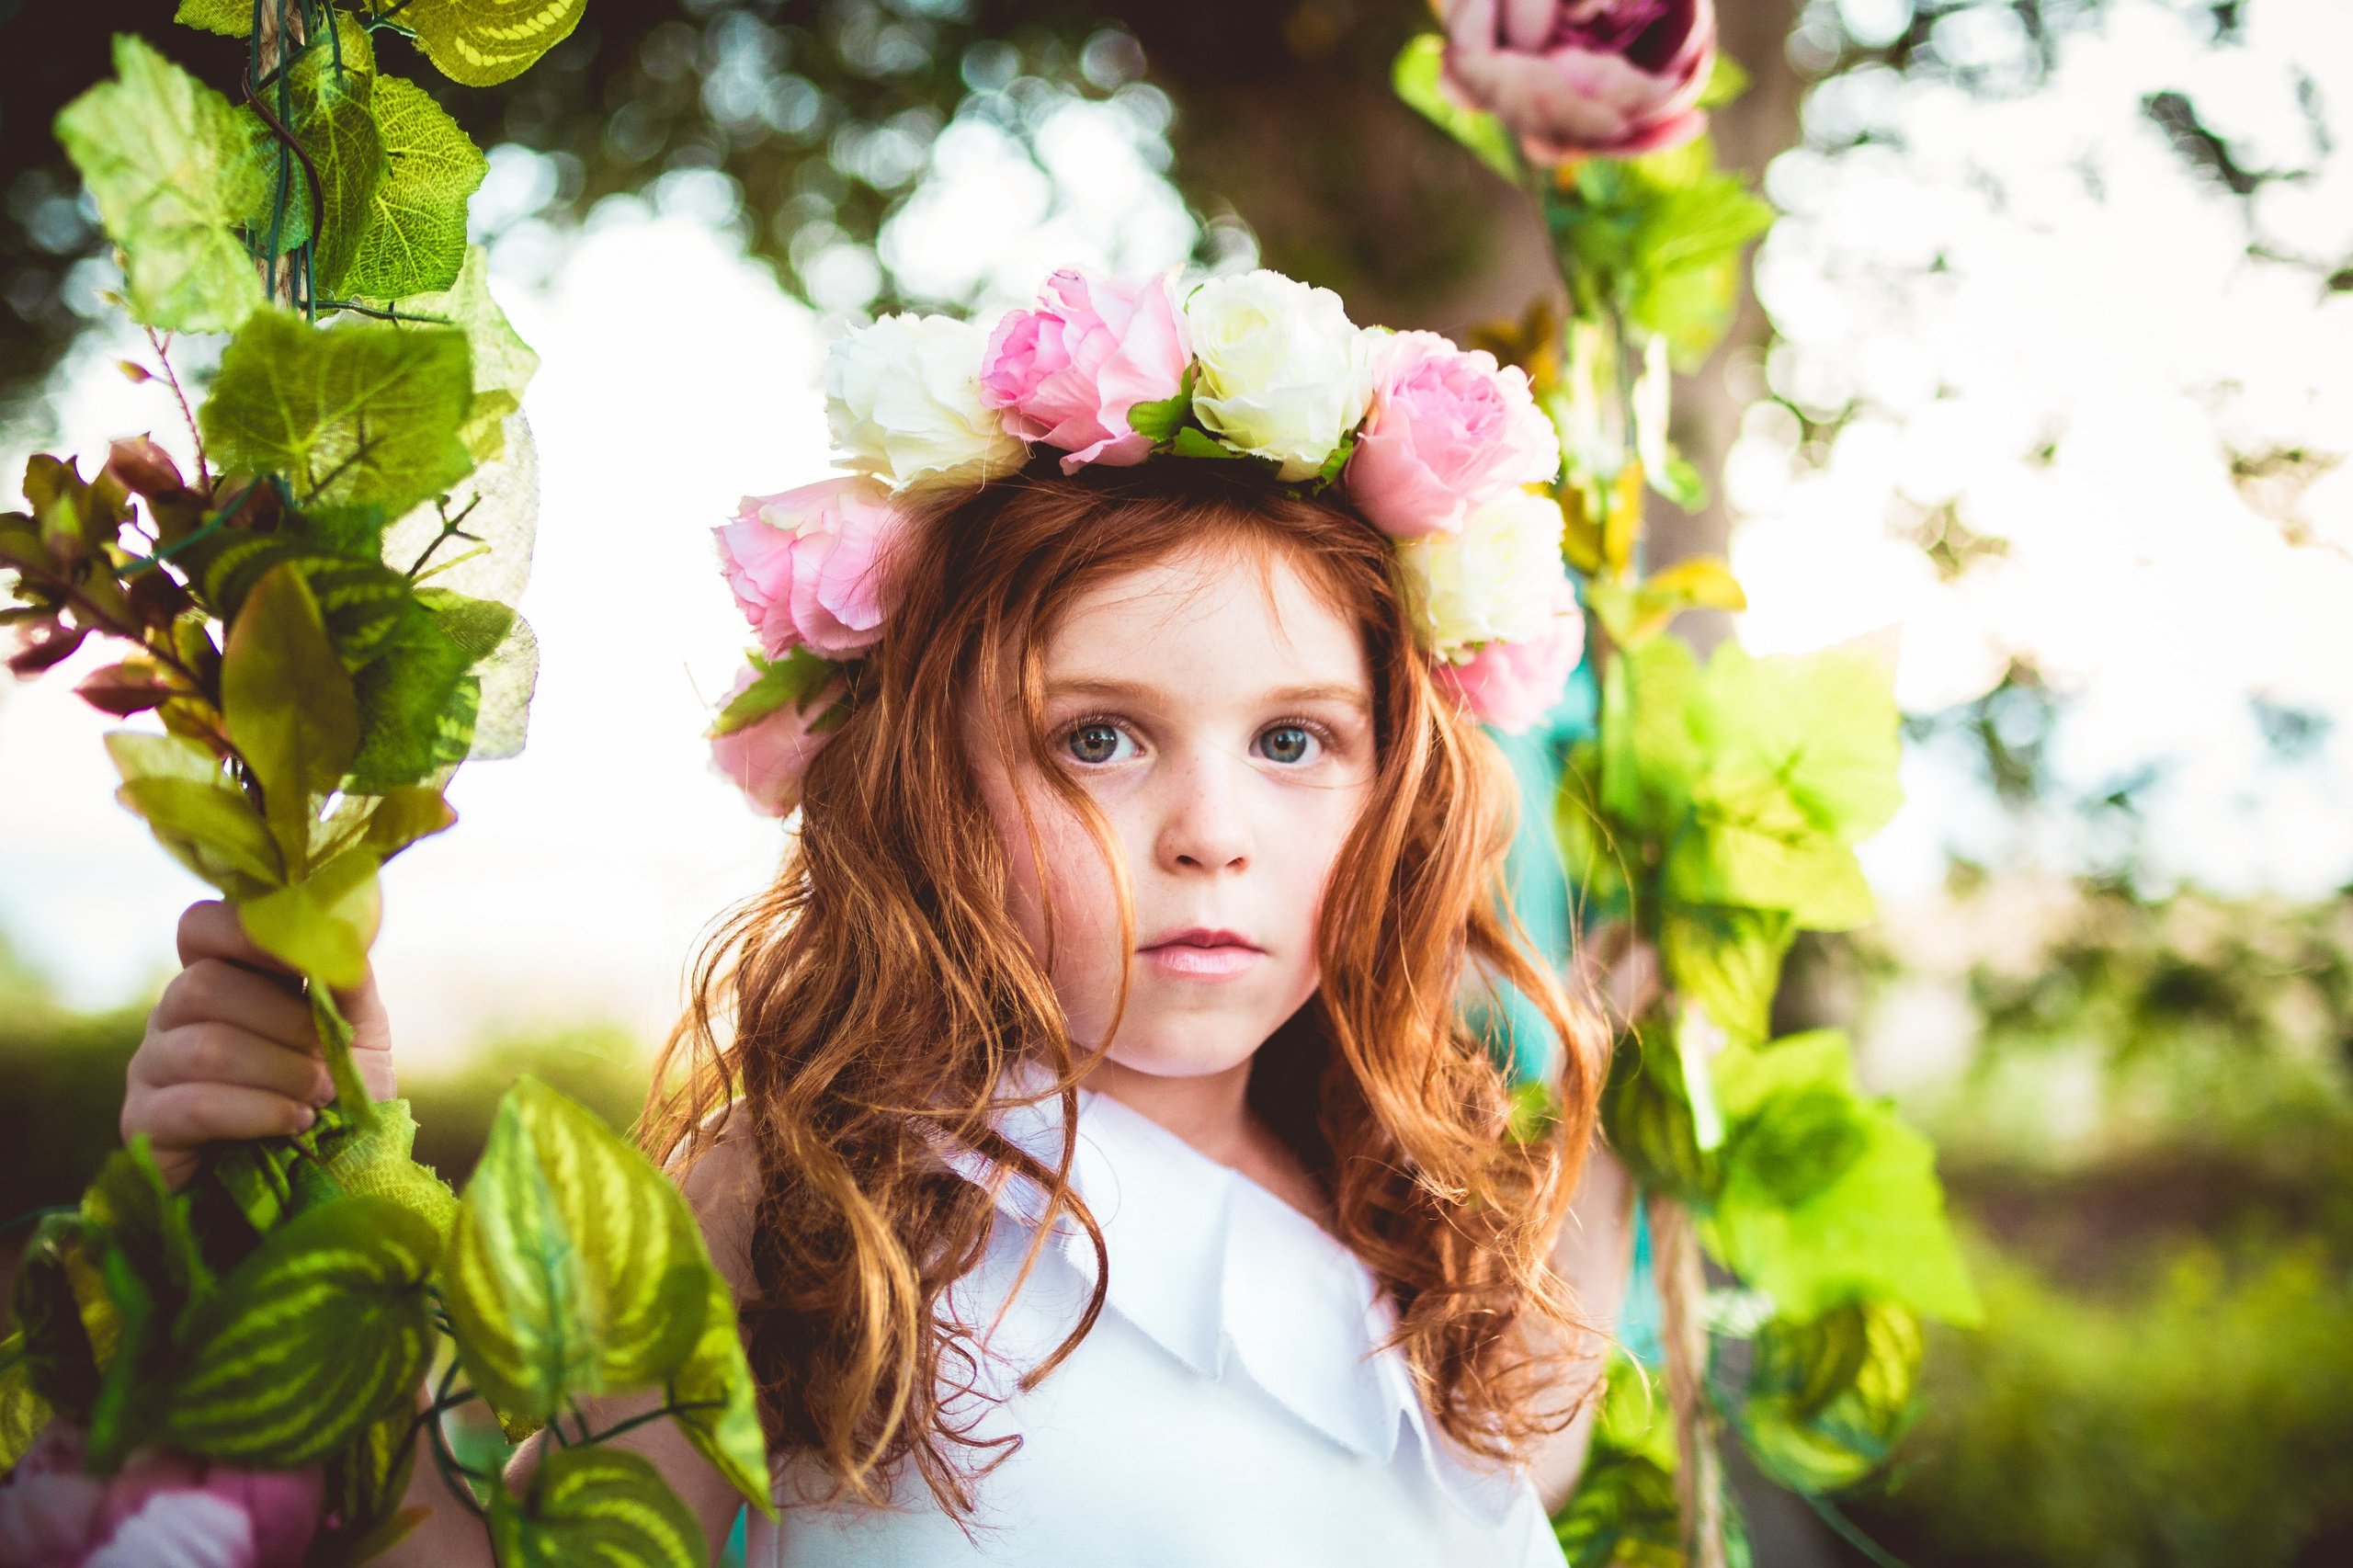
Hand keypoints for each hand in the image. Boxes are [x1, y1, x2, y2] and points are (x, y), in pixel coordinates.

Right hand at [123, 900, 395, 1187]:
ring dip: (279, 1074)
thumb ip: (346, 977)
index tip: (304, 959)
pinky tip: (293, 1124)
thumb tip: (344, 931)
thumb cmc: (334, 1097)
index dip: (246, 932)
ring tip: (318, 1100)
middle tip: (327, 1065)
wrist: (323, 1180)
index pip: (200, 927)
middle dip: (284, 1025)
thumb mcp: (357, 1031)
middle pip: (204, 987)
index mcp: (222, 980)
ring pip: (203, 1048)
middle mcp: (174, 1018)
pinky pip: (192, 1106)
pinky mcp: (144, 1127)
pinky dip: (258, 1113)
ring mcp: (150, 1070)